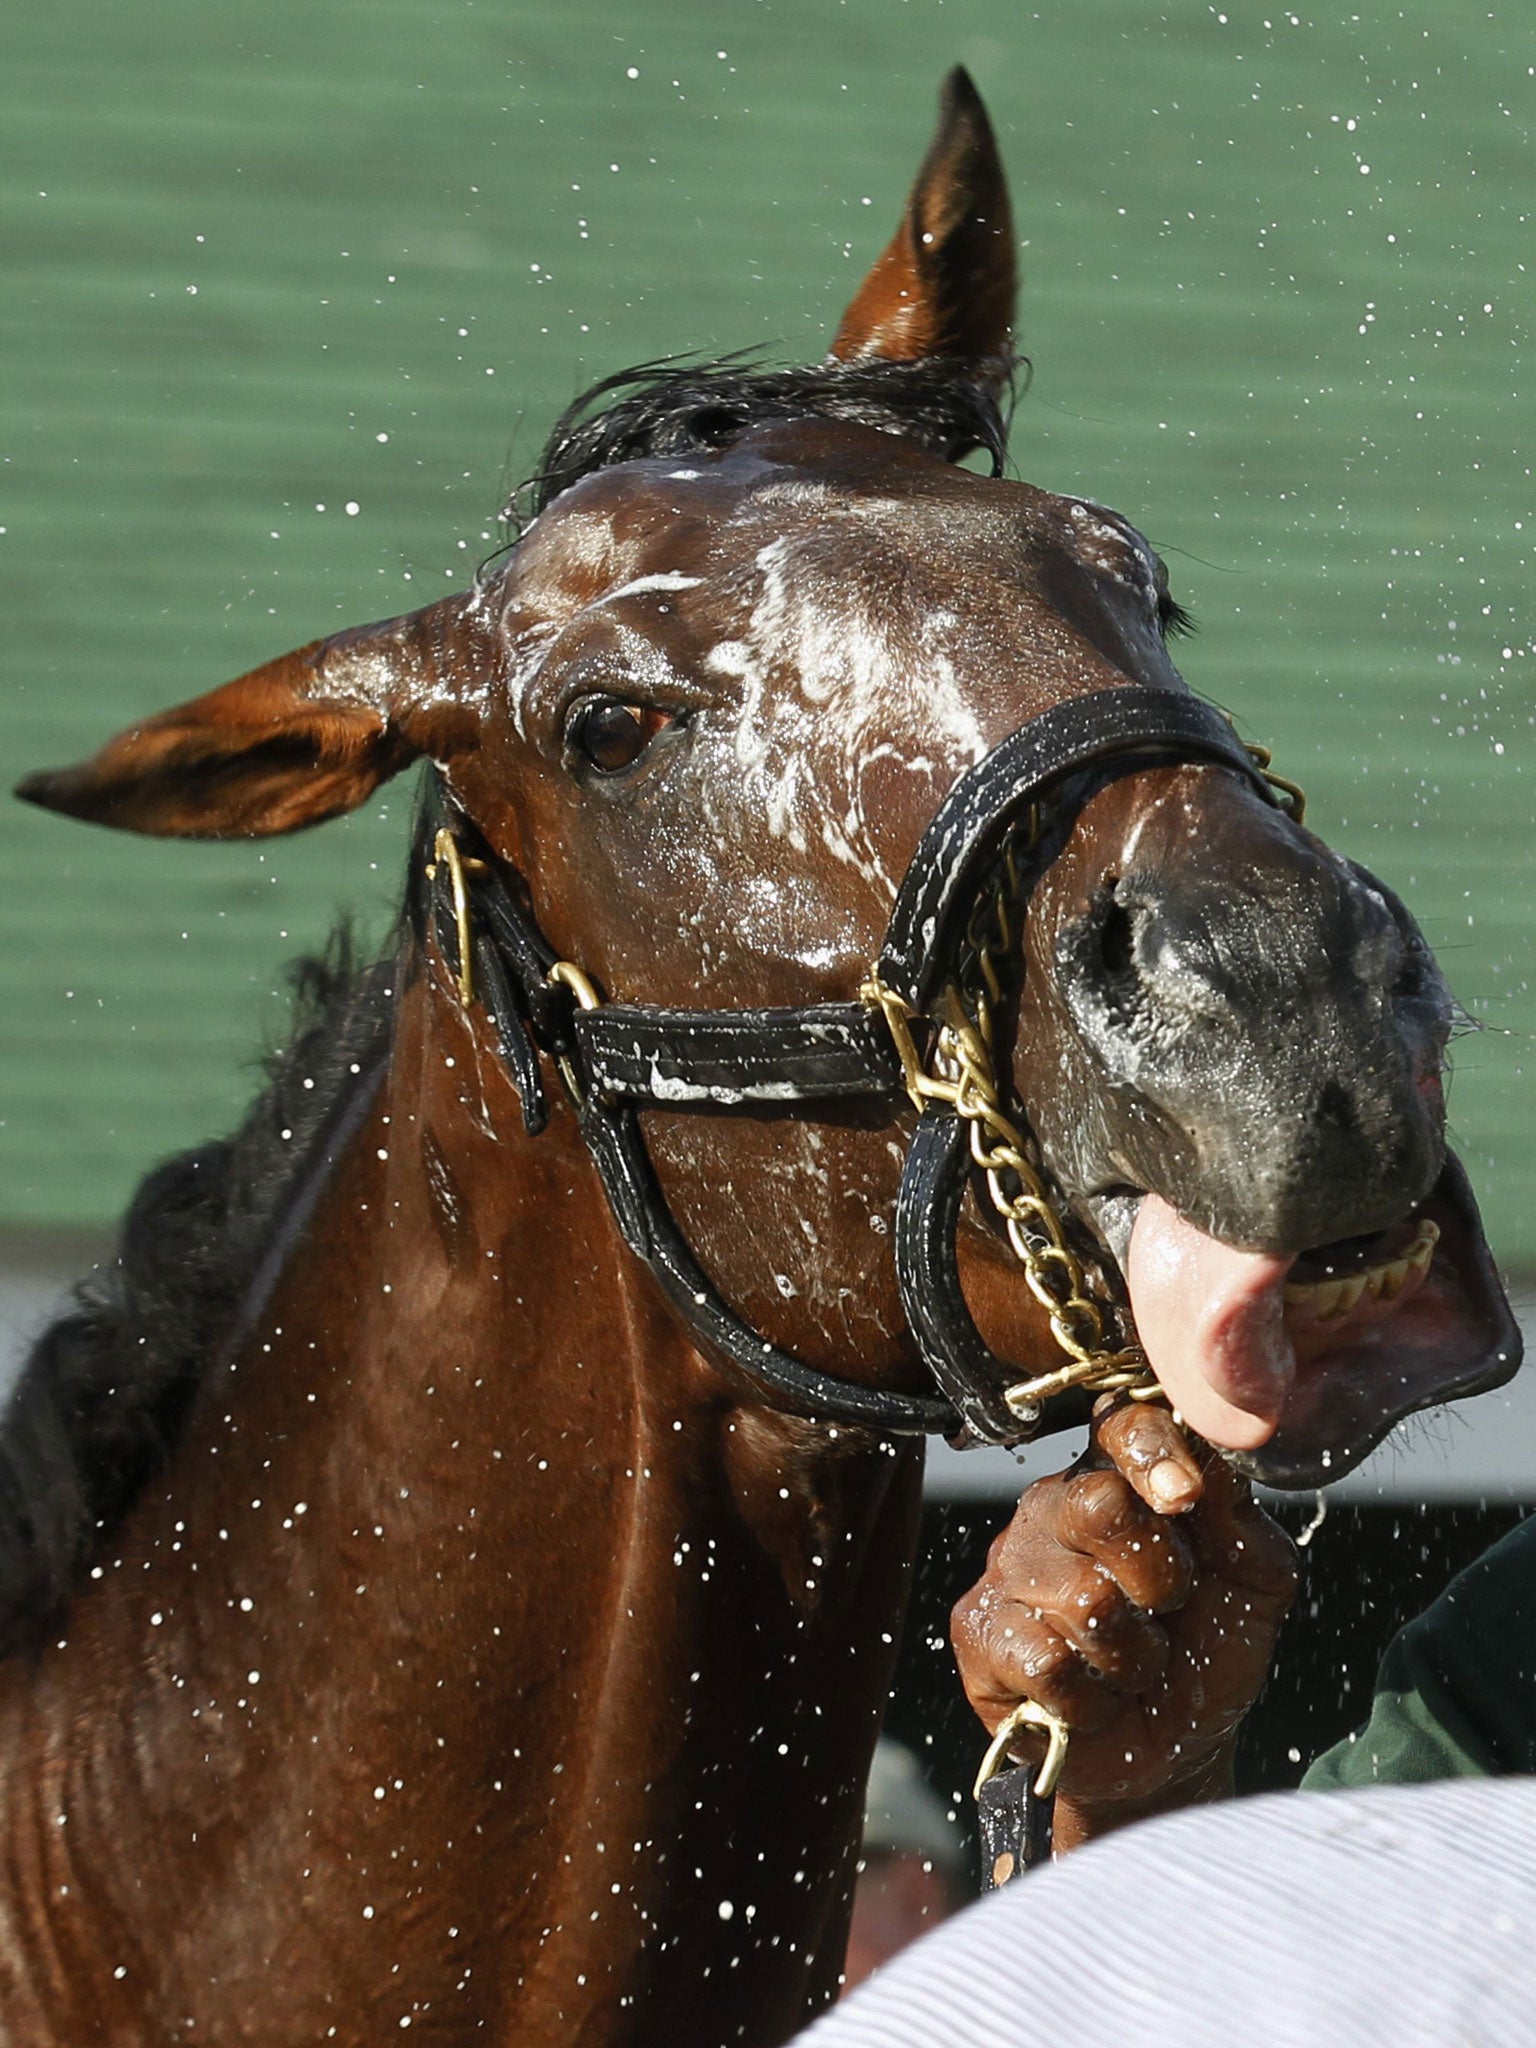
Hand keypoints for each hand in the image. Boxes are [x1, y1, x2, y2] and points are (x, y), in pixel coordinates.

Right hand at [951, 1397, 1297, 1848]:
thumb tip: (1214, 1460)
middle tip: (1168, 1610)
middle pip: (1098, 1504)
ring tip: (1133, 1666)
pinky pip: (1045, 1660)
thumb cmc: (1206, 1651)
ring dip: (1133, 1655)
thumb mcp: (1253, 1580)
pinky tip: (1091, 1699)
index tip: (1186, 1496)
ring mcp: (1009, 1568)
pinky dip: (1090, 1698)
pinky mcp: (979, 1631)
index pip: (1118, 1425)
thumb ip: (1239, 1516)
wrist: (1171, 1753)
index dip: (1152, 1450)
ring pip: (1082, 1598)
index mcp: (1117, 1479)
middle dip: (1159, 1575)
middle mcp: (1053, 1509)